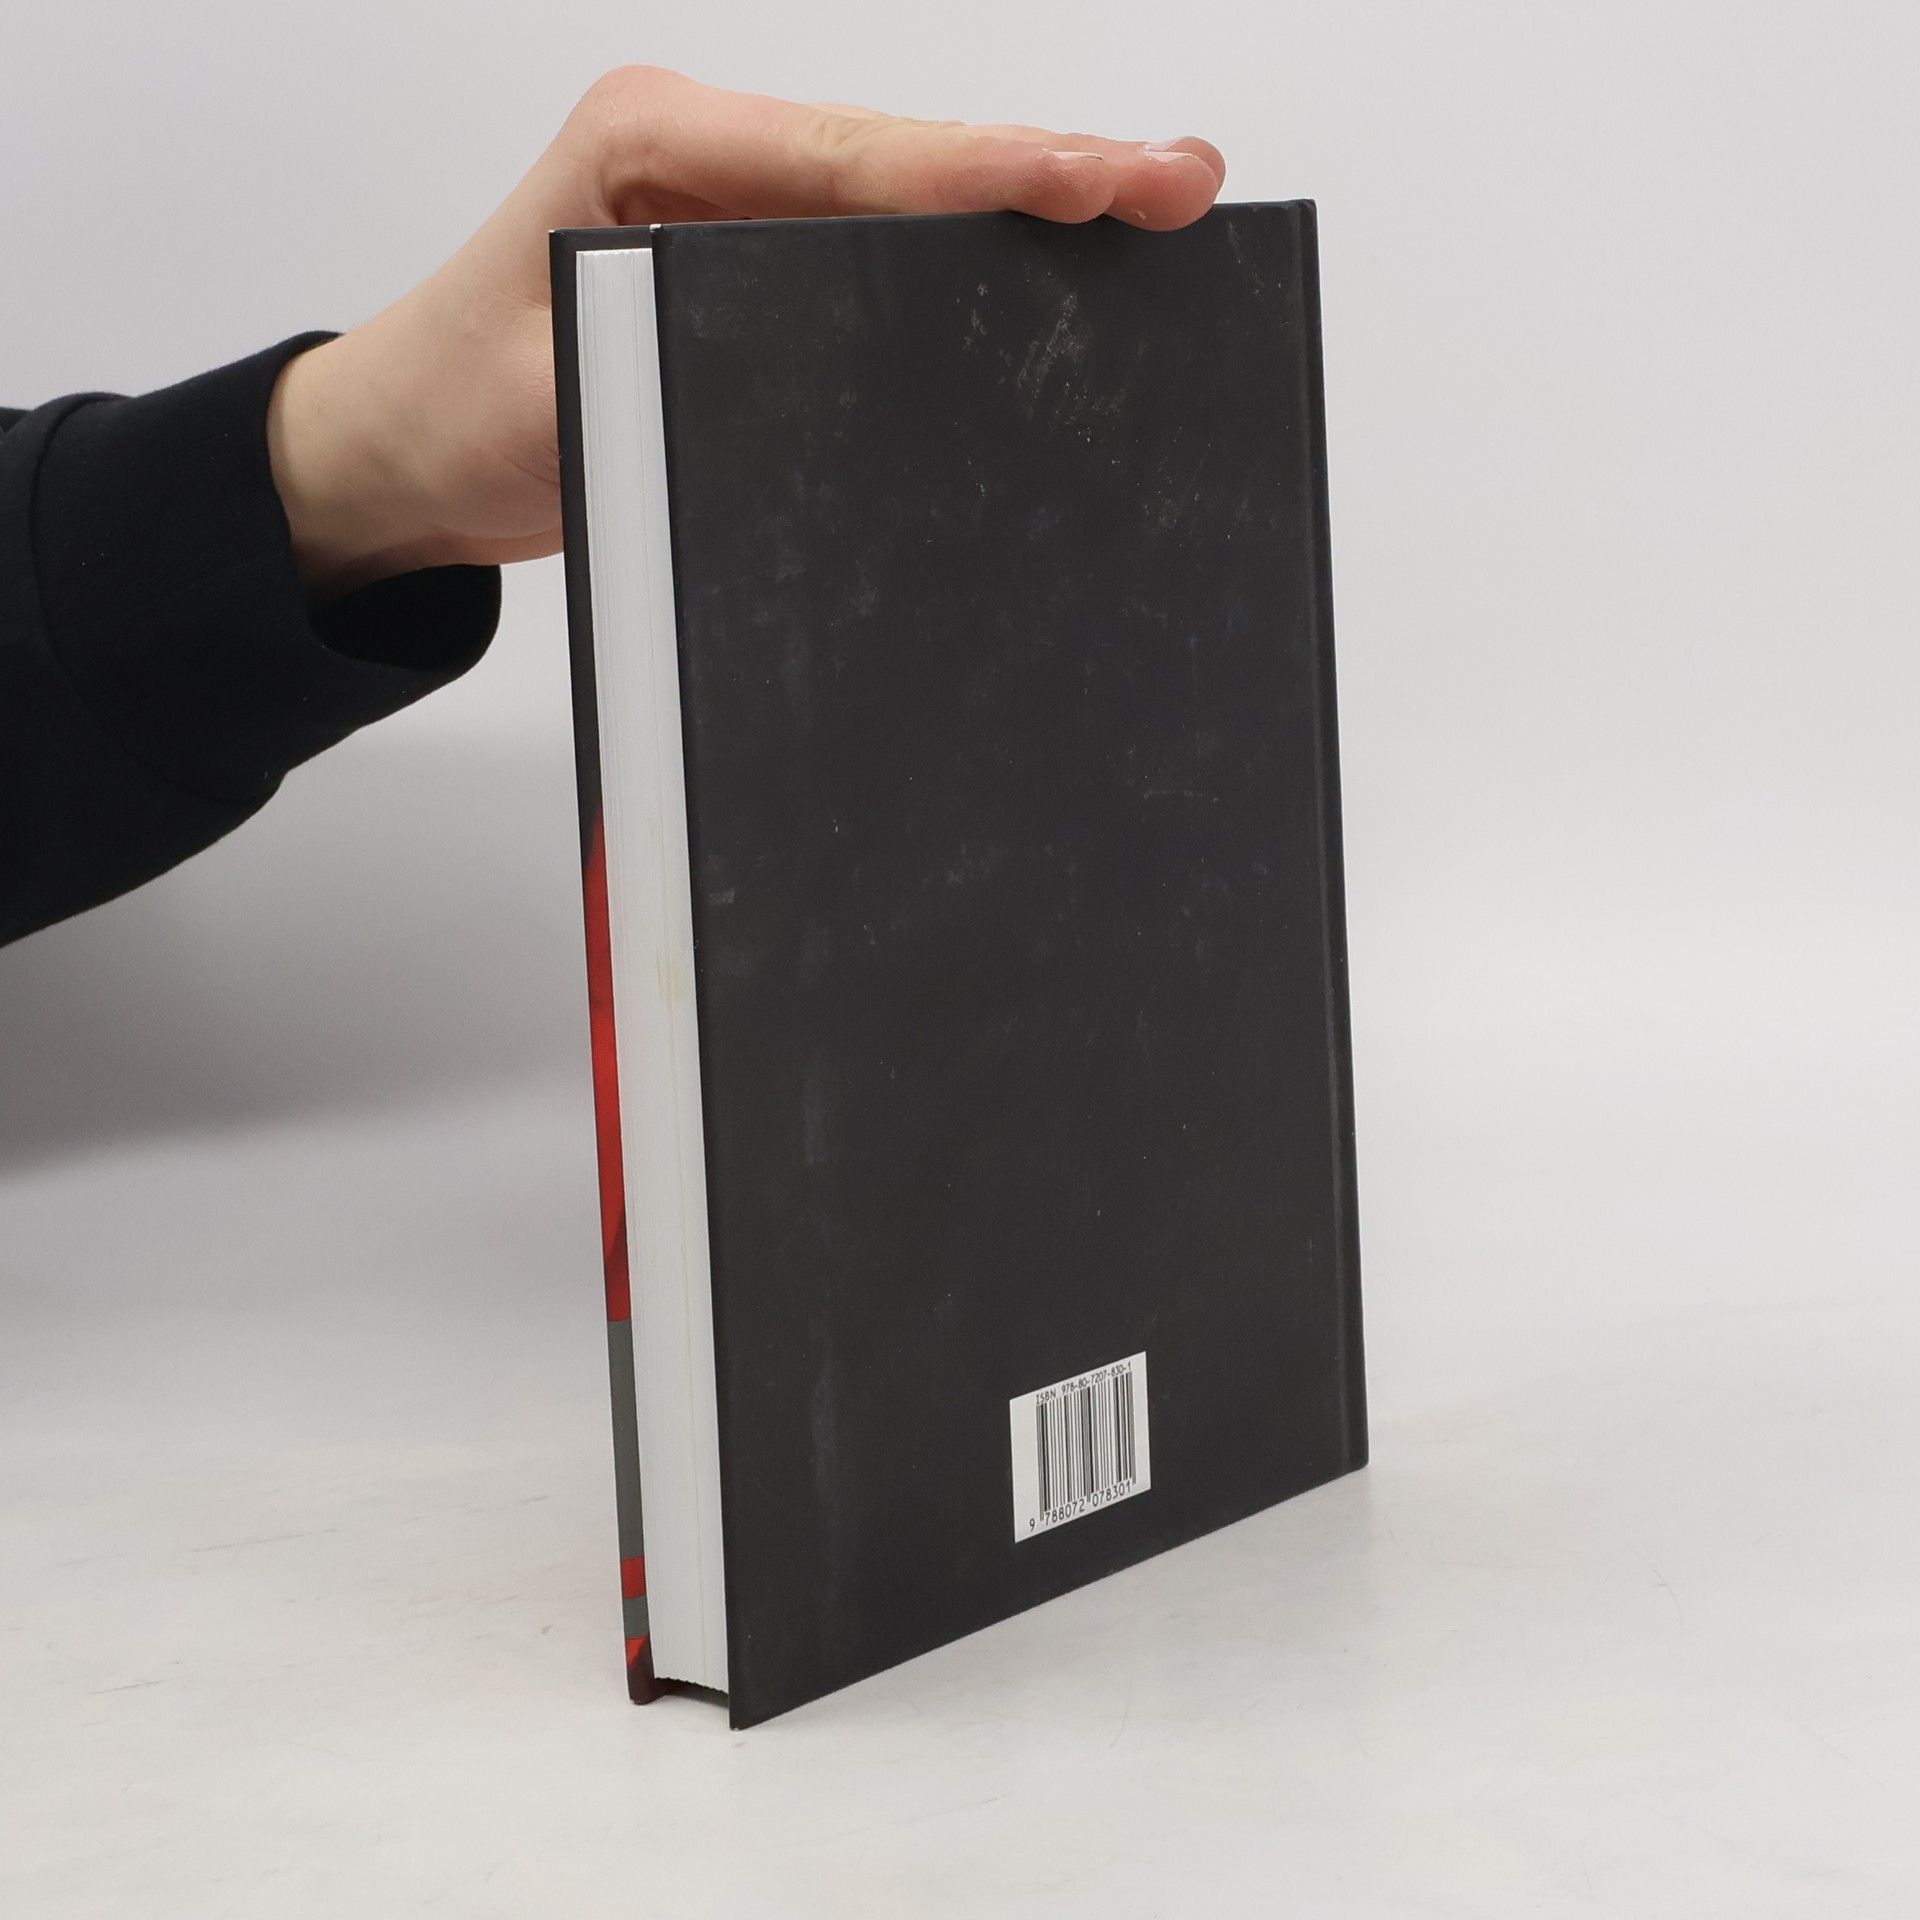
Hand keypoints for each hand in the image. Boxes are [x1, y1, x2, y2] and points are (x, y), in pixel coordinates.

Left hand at [266, 68, 1225, 596]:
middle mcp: (710, 157)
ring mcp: (736, 212)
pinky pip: (878, 260)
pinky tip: (1048, 283)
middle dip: (1047, 172)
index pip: (857, 157)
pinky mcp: (751, 275)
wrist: (398, 455)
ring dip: (1025, 214)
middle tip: (1179, 180)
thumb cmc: (454, 408)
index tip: (1100, 181)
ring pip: (908, 203)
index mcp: (658, 142)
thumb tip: (840, 377)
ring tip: (1149, 211)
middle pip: (908, 161)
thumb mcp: (568, 391)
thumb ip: (691, 365)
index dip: (988, 173)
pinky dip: (967, 269)